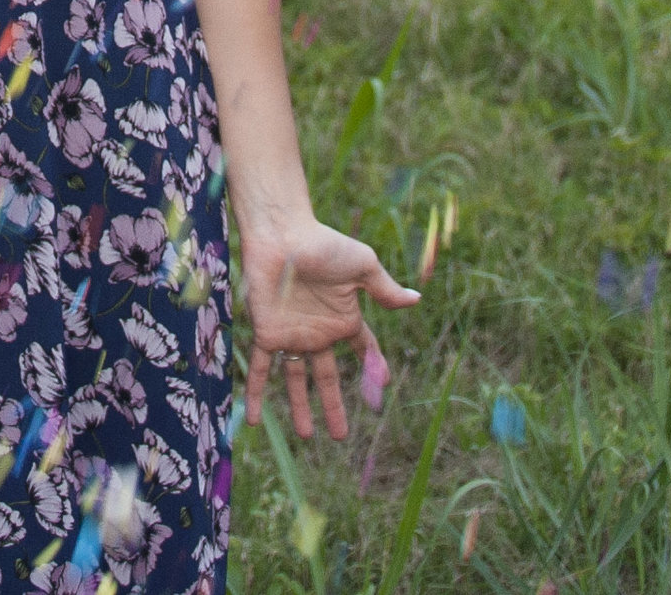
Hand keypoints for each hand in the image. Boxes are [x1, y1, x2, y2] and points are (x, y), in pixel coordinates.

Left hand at [240, 214, 417, 437]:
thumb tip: (417, 300)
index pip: (362, 349)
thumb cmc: (323, 244)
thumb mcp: (362, 266)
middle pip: (327, 377)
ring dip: (300, 408)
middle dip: (334, 405)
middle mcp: (317, 331)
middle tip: (341, 436)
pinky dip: (256, 394)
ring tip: (307, 436)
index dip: (372, 367)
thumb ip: (385, 289)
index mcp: (343, 318)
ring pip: (295, 380)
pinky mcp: (268, 333)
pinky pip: (261, 369)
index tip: (382, 386)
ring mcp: (292, 335)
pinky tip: (254, 419)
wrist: (282, 233)